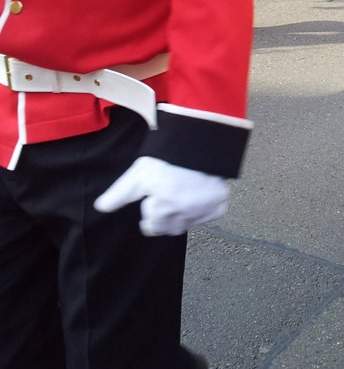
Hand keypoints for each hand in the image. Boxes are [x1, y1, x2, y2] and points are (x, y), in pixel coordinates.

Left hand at [94, 156, 228, 236]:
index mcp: (162, 210)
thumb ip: (120, 194)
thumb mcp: (138, 173)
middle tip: (166, 199)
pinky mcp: (218, 203)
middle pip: (170, 228)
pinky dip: (204, 210)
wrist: (200, 140)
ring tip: (180, 196)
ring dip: (183, 215)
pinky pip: (210, 215)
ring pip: (189, 223)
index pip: (151, 226)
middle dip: (165, 217)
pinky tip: (198, 196)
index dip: (149, 213)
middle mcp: (183, 215)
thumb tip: (100, 207)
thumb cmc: (167, 155)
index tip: (151, 202)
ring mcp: (203, 210)